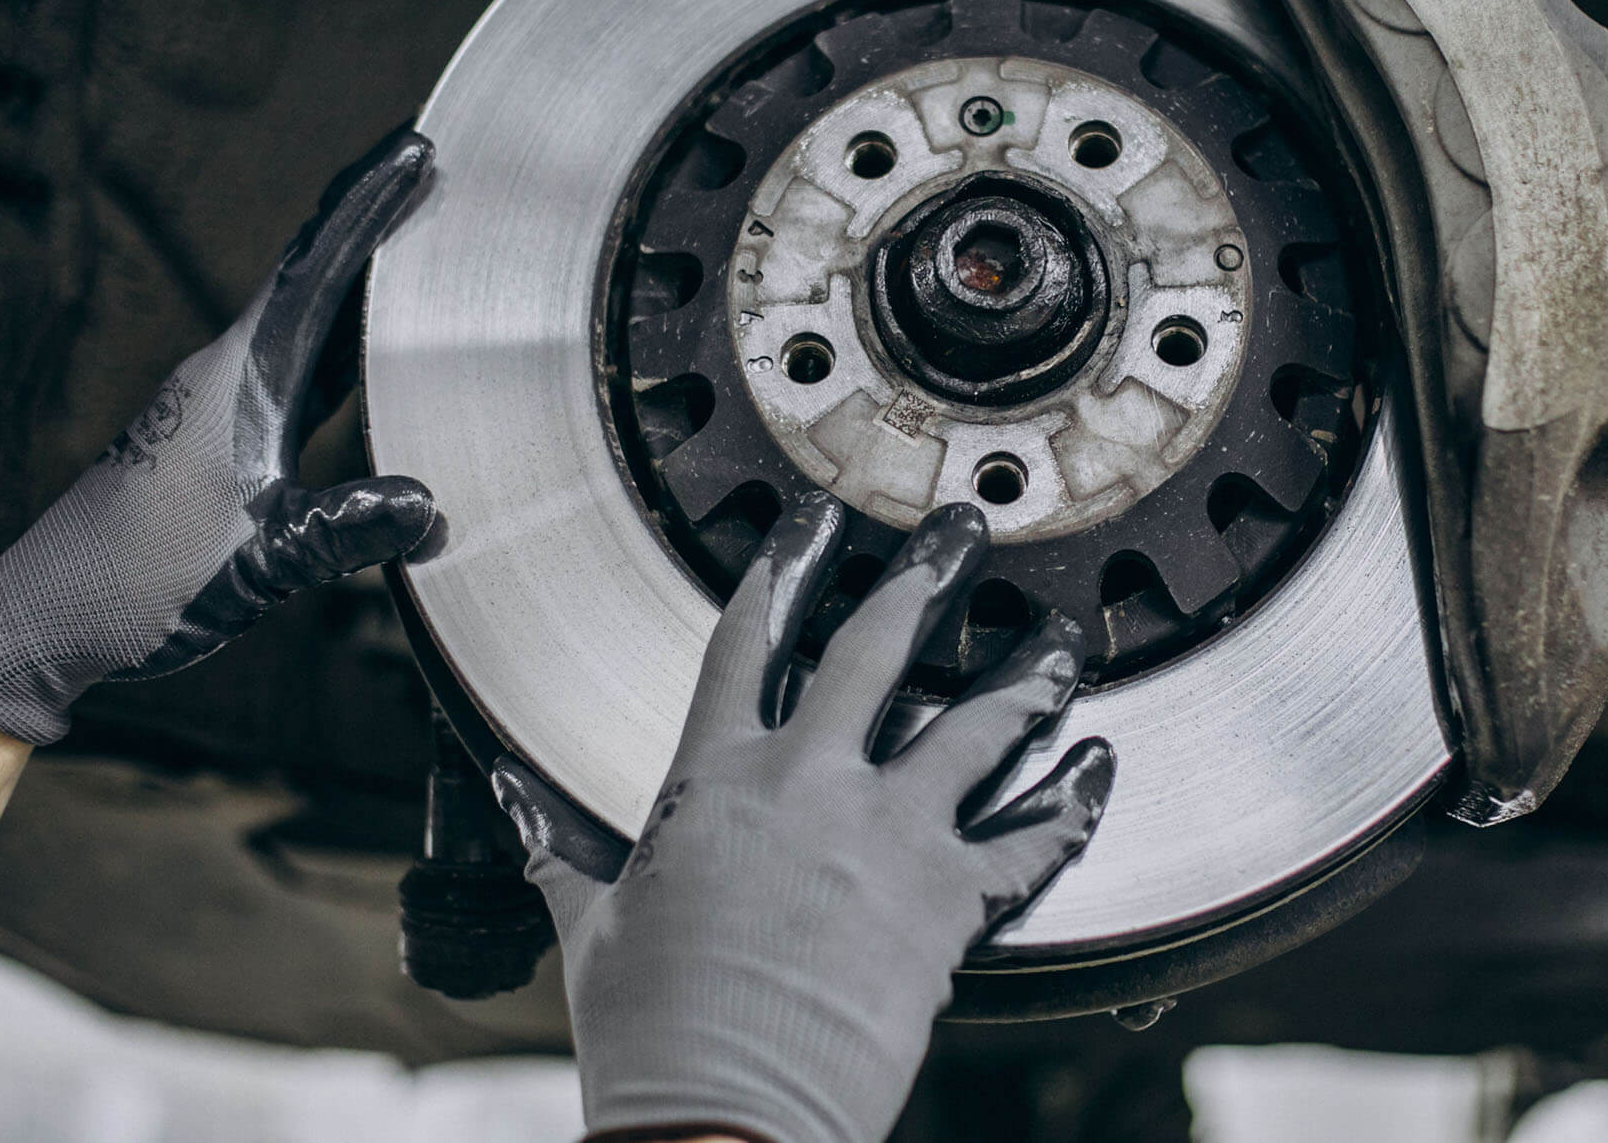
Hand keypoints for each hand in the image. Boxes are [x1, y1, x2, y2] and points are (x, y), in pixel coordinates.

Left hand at [0, 127, 438, 743]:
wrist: (50, 619)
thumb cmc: (133, 584)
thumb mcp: (251, 563)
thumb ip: (342, 531)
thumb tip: (430, 508)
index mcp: (234, 382)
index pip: (315, 272)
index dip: (368, 208)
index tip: (415, 153)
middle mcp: (228, 376)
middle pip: (314, 274)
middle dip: (373, 219)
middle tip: (432, 169)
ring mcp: (225, 404)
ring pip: (309, 318)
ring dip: (363, 275)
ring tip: (422, 237)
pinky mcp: (227, 438)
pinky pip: (303, 366)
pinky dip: (349, 337)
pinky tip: (380, 342)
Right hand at [494, 494, 1115, 1142]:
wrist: (721, 1113)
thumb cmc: (654, 1029)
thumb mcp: (592, 926)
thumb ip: (556, 849)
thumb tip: (509, 799)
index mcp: (717, 778)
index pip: (750, 639)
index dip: (783, 566)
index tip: (813, 523)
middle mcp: (811, 785)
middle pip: (877, 649)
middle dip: (925, 577)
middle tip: (962, 534)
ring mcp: (887, 835)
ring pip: (976, 727)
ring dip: (1025, 676)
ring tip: (1057, 639)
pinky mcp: (947, 900)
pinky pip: (1030, 841)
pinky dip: (1072, 803)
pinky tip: (1098, 768)